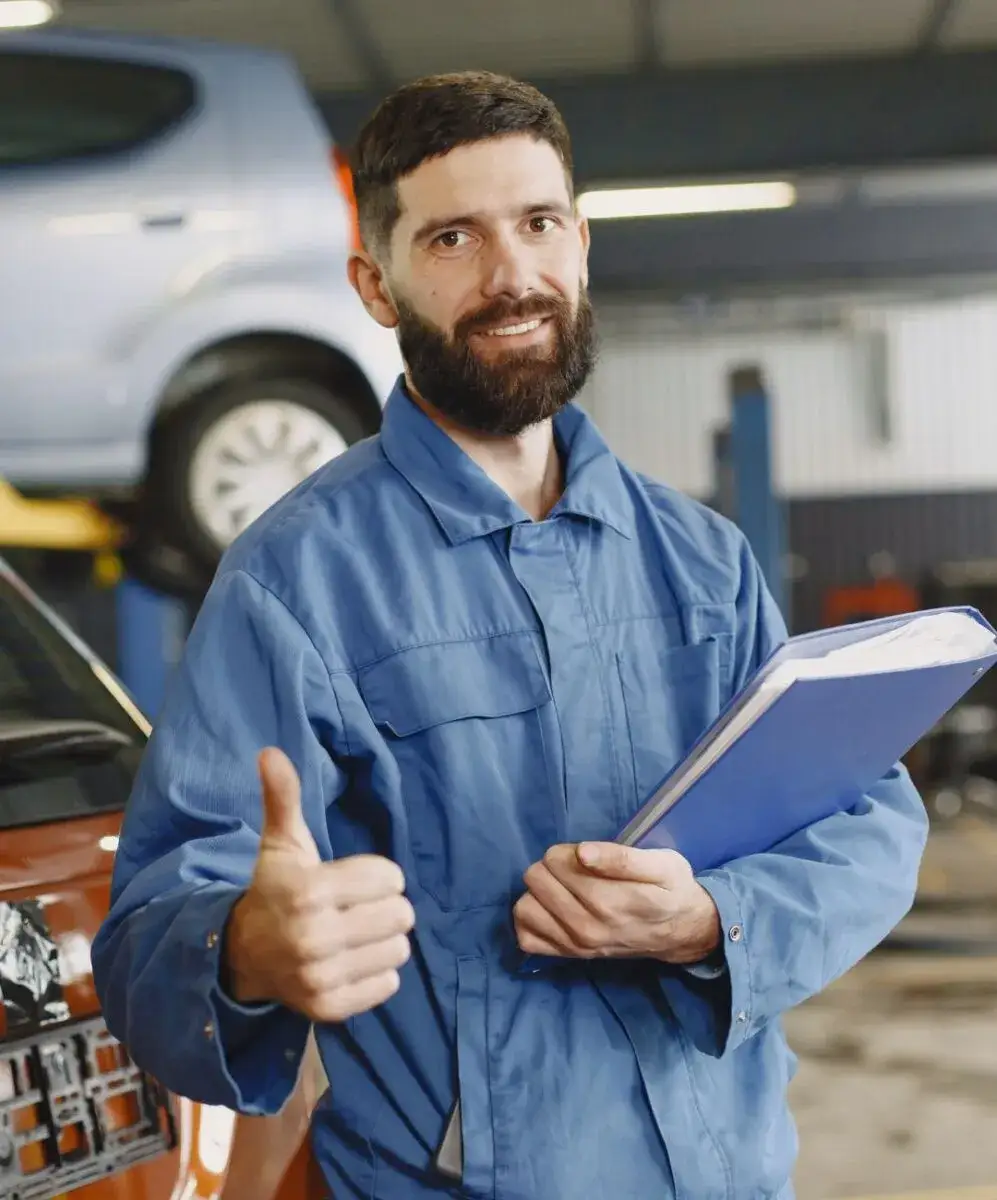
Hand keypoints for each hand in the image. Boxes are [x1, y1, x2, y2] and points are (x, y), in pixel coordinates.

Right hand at [223, 747, 414, 1021]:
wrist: (243, 956)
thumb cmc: (275, 889)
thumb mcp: (281, 842)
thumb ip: (284, 796)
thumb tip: (270, 752)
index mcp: (308, 891)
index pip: (391, 878)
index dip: (379, 875)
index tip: (353, 880)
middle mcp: (313, 938)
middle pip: (401, 915)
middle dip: (386, 906)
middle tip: (359, 908)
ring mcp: (321, 978)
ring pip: (400, 949)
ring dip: (385, 939)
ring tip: (357, 933)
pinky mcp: (330, 1009)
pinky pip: (388, 983)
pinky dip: (378, 971)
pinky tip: (353, 960)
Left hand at [513, 842, 719, 964]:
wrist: (680, 932)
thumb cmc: (670, 890)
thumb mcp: (662, 864)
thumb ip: (621, 857)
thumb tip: (581, 852)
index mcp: (610, 901)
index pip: (557, 862)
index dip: (567, 850)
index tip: (586, 856)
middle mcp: (587, 927)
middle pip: (536, 878)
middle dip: (552, 866)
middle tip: (576, 871)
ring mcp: (575, 945)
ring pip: (524, 907)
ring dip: (539, 892)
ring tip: (563, 889)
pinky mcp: (567, 955)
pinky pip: (526, 937)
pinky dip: (533, 919)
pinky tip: (551, 909)